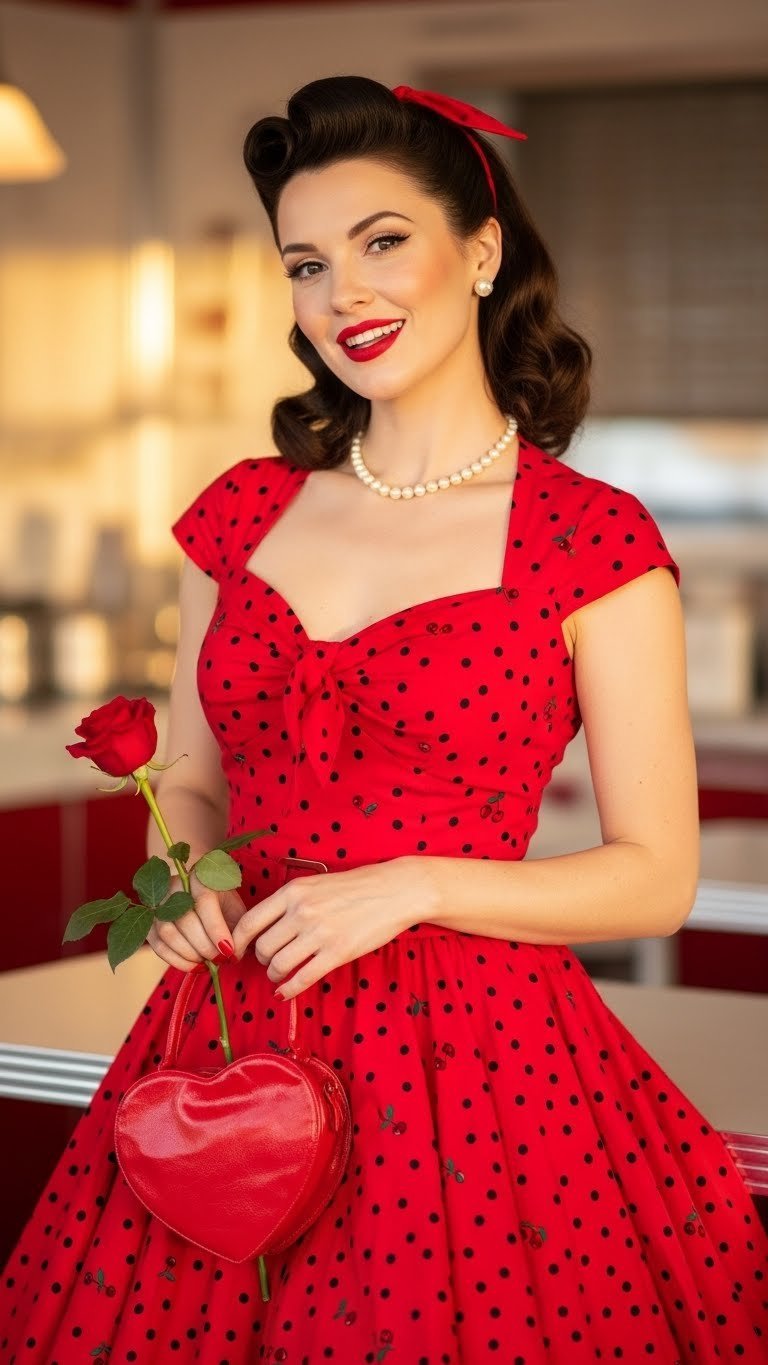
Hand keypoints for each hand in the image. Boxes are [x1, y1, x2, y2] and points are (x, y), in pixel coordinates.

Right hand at [146, 867, 247, 973]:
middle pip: (185, 920)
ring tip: (206, 963)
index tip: (227, 950)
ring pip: (167, 932)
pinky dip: (175, 960)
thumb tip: (234, 955)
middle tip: (218, 960)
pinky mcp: (149, 921)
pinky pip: (157, 944)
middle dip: (204, 946)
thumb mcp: (235, 910)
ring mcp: (158, 902)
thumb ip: (238, 930)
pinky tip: (193, 966)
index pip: (205, 902)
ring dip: (188, 954)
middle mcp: (176, 885)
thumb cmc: (223, 905)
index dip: (216, 929)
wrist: (203, 897)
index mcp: (201, 877)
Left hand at [231, 857, 432, 1000]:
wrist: (395, 890)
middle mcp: (301, 912)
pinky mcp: (337, 953)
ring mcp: (318, 933)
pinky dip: (288, 990)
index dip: (238, 942)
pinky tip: (285, 993)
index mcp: (292, 892)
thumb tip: (265, 926)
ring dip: (275, 975)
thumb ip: (290, 902)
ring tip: (280, 975)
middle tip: (269, 962)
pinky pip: (302, 979)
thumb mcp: (316, 884)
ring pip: (278, 965)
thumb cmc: (356, 886)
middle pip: (262, 948)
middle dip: (262, 960)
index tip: (237, 951)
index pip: (249, 922)